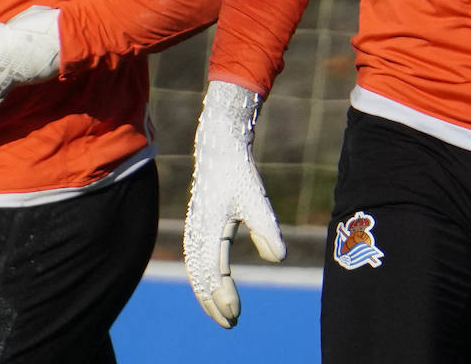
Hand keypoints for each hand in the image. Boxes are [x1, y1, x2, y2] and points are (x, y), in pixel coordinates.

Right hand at [183, 80, 286, 327]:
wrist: (220, 147)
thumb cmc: (239, 174)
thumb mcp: (256, 200)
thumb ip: (266, 229)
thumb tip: (278, 259)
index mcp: (208, 230)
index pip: (214, 274)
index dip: (224, 297)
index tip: (237, 315)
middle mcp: (195, 233)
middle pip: (199, 279)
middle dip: (212, 303)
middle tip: (231, 324)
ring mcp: (193, 229)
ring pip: (194, 271)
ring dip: (205, 293)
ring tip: (221, 312)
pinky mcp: (196, 225)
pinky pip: (193, 260)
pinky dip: (201, 278)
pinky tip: (211, 285)